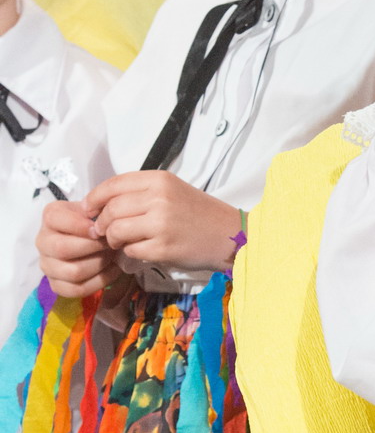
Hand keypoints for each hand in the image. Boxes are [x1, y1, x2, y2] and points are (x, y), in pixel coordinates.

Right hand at [38, 198, 118, 297]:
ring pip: (73, 272)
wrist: (92, 240)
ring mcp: (47, 265)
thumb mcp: (94, 209)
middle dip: (93, 247)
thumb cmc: (94, 222)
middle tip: (110, 244)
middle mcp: (43, 241)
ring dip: (99, 264)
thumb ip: (98, 209)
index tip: (99, 230)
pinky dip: (100, 281)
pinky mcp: (56, 284)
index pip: (56, 220)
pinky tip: (112, 270)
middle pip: (63, 249)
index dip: (81, 226)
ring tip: (112, 256)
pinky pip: (77, 289)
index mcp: (50, 217)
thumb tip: (103, 221)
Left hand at [86, 172, 241, 271]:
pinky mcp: (164, 247)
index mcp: (159, 179)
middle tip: (102, 232)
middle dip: (101, 223)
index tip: (88, 209)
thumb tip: (101, 205)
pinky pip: (131, 250)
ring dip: (112, 239)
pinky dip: (129, 253)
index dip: (94, 198)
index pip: (113, 185)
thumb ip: (140, 193)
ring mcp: (162, 223)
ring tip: (119, 242)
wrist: (228, 234)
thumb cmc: (198, 213)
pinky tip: (139, 251)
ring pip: (116, 230)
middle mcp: (159, 198)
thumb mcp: (171, 191)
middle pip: (111, 209)